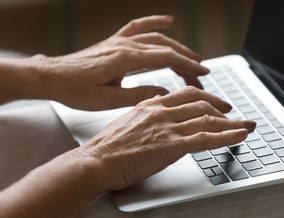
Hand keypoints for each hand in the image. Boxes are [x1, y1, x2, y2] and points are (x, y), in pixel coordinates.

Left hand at [31, 15, 207, 109]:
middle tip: (201, 73)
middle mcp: (124, 46)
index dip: (187, 65)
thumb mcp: (108, 100)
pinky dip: (154, 22)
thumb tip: (164, 93)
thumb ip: (139, 95)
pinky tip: (167, 20)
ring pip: (156, 39)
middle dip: (186, 60)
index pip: (165, 58)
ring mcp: (119, 41)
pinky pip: (138, 27)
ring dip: (177, 46)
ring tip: (192, 56)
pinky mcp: (114, 42)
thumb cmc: (75, 90)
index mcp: (124, 59)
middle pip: (165, 48)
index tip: (203, 72)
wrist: (51, 77)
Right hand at [81, 87, 255, 190]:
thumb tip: (160, 124)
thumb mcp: (128, 124)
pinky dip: (227, 135)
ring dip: (231, 122)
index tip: (214, 102)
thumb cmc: (107, 147)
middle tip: (233, 112)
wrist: (95, 161)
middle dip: (221, 106)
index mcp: (150, 105)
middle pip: (200, 103)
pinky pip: (206, 138)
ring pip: (207, 119)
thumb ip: (148, 120)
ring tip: (245, 125)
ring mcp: (167, 127)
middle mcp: (161, 111)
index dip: (205, 97)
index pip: (185, 95)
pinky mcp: (171, 145)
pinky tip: (240, 135)